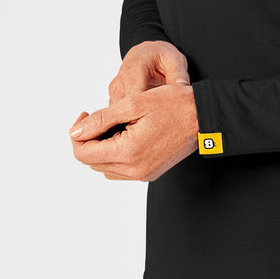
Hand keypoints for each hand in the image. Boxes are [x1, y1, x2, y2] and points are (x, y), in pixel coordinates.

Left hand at [70, 41, 199, 179]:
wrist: (203, 117)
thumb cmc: (173, 104)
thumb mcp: (134, 104)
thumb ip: (101, 119)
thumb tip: (75, 131)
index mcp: (128, 152)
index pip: (84, 152)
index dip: (77, 133)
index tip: (85, 114)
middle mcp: (134, 170)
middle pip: (92, 161)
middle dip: (88, 139)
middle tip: (96, 117)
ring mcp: (143, 174)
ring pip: (104, 167)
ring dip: (101, 147)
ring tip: (113, 125)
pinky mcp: (149, 173)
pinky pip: (120, 169)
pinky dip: (114, 154)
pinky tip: (124, 135)